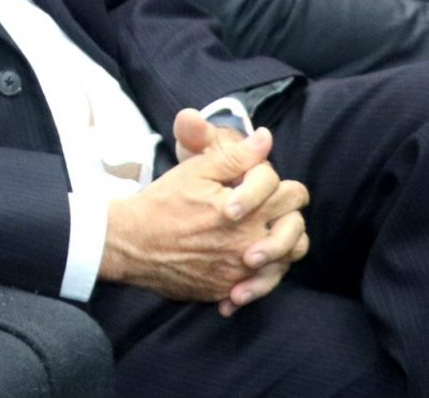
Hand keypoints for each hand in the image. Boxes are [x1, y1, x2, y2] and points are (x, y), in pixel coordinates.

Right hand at [101, 112, 308, 311]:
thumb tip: (266, 139)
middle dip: (287, 212)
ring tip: (263, 232)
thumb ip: (236, 156)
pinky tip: (246, 263)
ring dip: (283, 244)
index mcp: (247, 211)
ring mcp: (241, 271)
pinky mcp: (228, 290)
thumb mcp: (195, 171)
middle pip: (297, 228)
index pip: (293, 194)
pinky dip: (261, 276)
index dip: (279, 183)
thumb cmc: (162, 204)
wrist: (131, 244)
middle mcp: (250, 244)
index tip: (257, 181)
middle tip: (268, 205)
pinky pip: (262, 286)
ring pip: (288, 260)